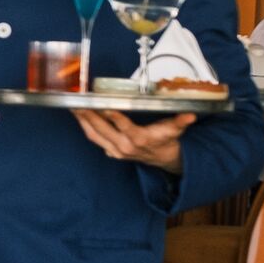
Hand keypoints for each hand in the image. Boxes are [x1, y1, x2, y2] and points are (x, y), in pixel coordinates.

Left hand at [75, 107, 191, 169]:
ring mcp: (116, 151)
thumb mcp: (175, 130)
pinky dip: (86, 127)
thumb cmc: (166, 140)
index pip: (125, 127)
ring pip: (95, 135)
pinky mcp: (111, 152)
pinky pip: (95, 139)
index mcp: (140, 139)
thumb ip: (181, 121)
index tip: (104, 106)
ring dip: (83, 121)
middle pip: (103, 130)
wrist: (163, 159)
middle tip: (78, 102)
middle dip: (89, 116)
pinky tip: (79, 115)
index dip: (114, 117)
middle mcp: (125, 146)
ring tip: (73, 107)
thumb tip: (190, 115)